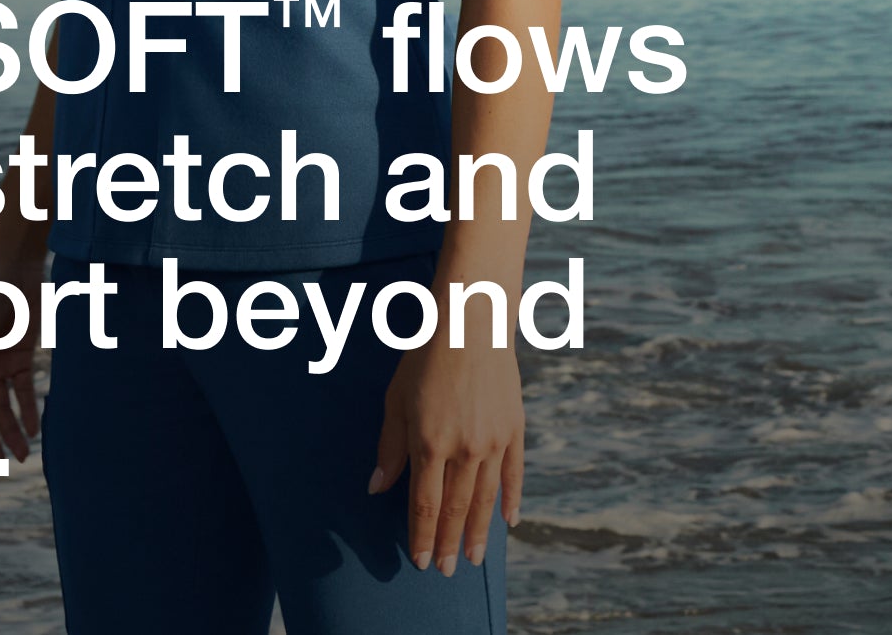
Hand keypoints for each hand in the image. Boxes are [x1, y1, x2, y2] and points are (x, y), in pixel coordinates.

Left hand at [367, 326, 523, 574]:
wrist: (472, 319)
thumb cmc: (425, 355)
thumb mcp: (396, 398)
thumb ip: (389, 447)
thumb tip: (376, 488)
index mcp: (430, 442)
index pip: (425, 504)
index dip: (422, 535)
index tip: (420, 560)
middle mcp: (464, 449)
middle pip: (456, 509)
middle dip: (449, 543)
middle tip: (447, 571)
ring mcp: (494, 441)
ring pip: (485, 499)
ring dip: (479, 533)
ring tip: (474, 559)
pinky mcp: (515, 429)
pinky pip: (515, 474)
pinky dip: (512, 500)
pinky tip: (509, 522)